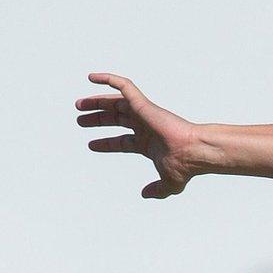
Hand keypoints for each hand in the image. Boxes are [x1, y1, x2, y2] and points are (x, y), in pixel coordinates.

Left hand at [76, 73, 200, 198]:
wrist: (193, 151)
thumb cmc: (185, 166)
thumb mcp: (169, 183)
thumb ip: (157, 189)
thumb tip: (145, 194)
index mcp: (148, 143)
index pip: (122, 141)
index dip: (106, 143)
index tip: (91, 145)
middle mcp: (146, 127)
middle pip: (116, 119)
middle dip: (98, 119)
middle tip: (80, 119)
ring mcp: (145, 115)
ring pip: (116, 103)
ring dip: (97, 102)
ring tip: (79, 105)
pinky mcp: (144, 105)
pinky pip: (125, 87)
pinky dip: (109, 80)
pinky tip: (92, 78)